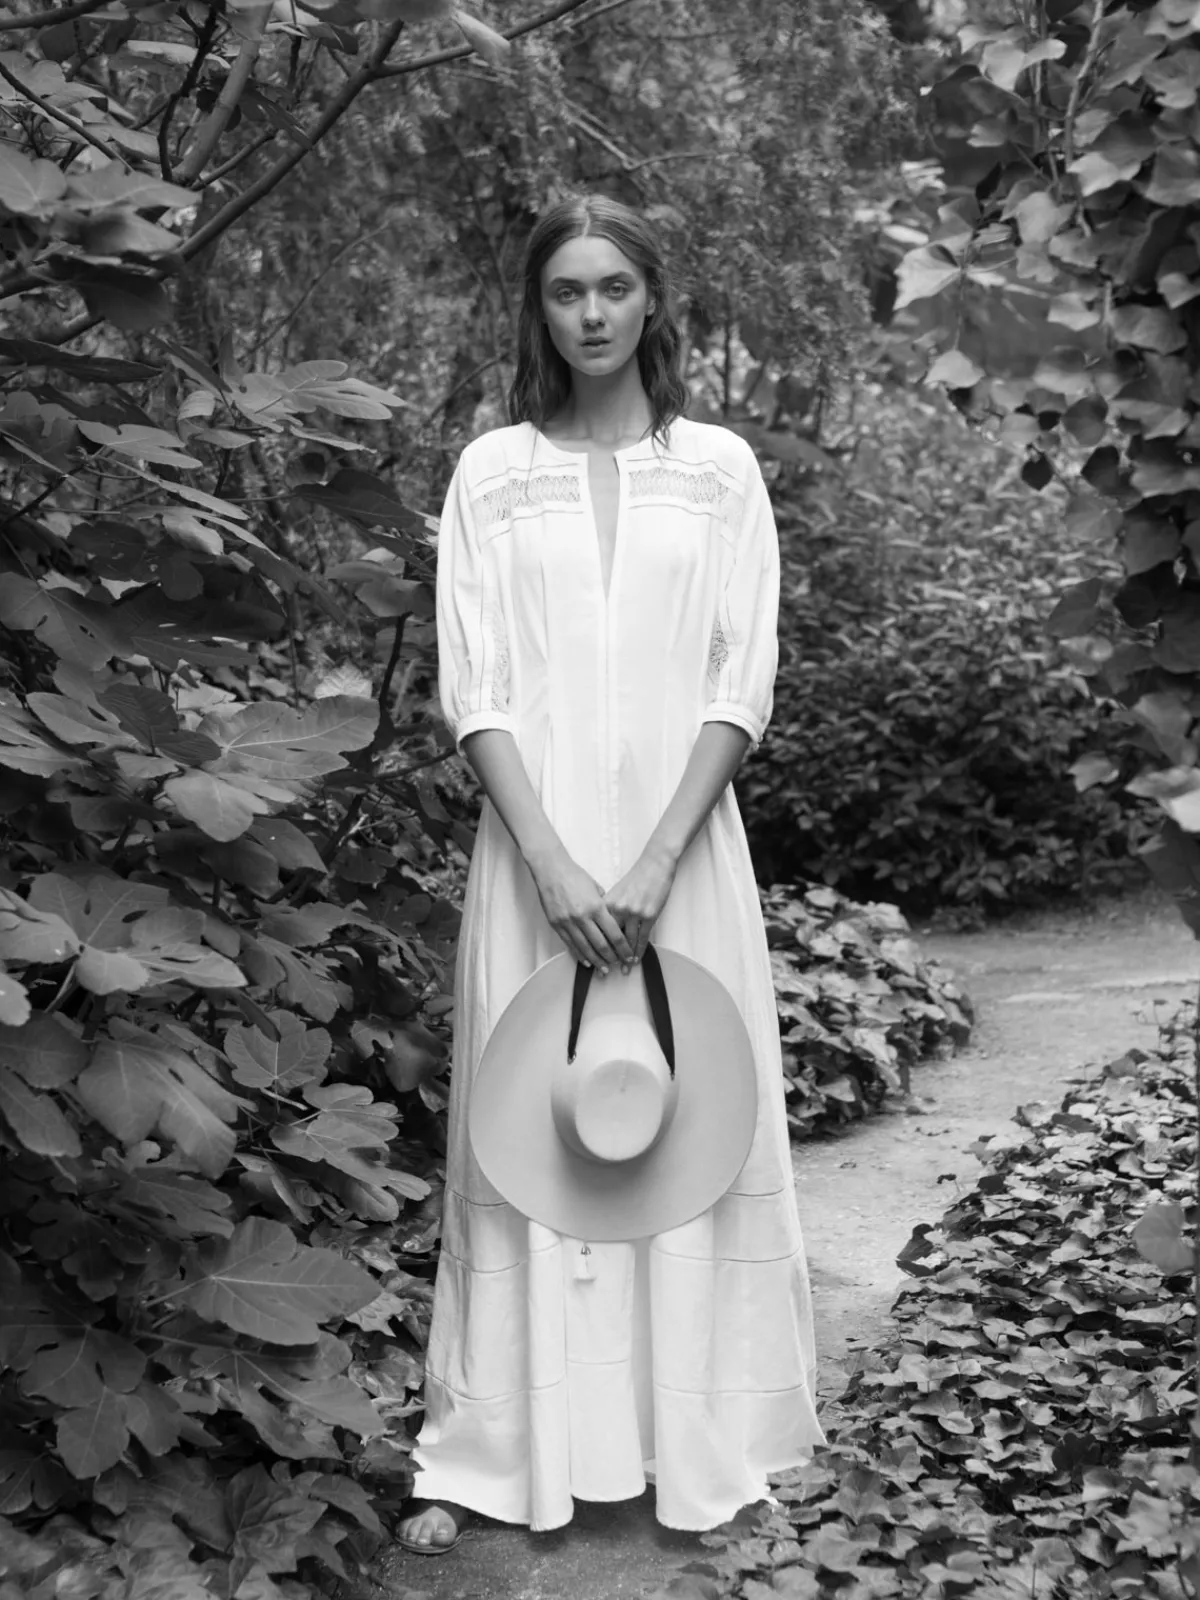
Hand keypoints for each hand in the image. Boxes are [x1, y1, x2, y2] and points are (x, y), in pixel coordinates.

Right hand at [529, 849, 634, 972]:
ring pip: (585, 948)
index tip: (628, 955)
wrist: (551, 870)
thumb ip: (604, 906)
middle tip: (618, 965)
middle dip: (612, 957)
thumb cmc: (575, 876)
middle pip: (601, 945)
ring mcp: (568, 922)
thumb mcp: (596, 888)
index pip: (614, 934)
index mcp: (596, 907)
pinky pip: (570, 944)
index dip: (623, 948)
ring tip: (603, 969)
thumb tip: (611, 919)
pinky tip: (586, 961)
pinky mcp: (556, 925)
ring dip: (596, 960)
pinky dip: (579, 955)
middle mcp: (582, 917)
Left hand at [604, 846, 676, 966]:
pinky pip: (642, 938)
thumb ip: (608, 908)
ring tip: (624, 969)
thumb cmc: (636, 878)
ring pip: (627, 941)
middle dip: (609, 957)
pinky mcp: (649, 915)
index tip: (593, 958)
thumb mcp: (616, 892)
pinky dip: (639, 951)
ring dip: (625, 957)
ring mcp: (633, 913)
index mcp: (606, 903)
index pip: (598, 930)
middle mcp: (617, 909)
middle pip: (610, 939)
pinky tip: (636, 959)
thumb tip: (603, 926)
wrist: (655, 865)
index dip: (595, 946)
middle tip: (606, 970)